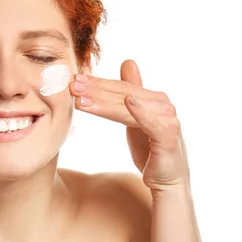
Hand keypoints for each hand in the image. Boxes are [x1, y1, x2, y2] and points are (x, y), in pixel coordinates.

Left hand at [69, 59, 189, 192]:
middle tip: (72, 86)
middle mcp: (162, 105)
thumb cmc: (151, 149)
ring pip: (129, 108)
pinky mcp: (168, 136)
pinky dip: (140, 111)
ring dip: (105, 103)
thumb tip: (128, 62)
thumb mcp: (135, 118)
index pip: (121, 88)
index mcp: (153, 98)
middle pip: (123, 95)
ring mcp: (168, 119)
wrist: (167, 180)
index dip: (98, 83)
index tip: (75, 79)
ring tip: (81, 101)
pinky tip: (128, 101)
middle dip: (96, 91)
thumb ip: (132, 91)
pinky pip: (152, 122)